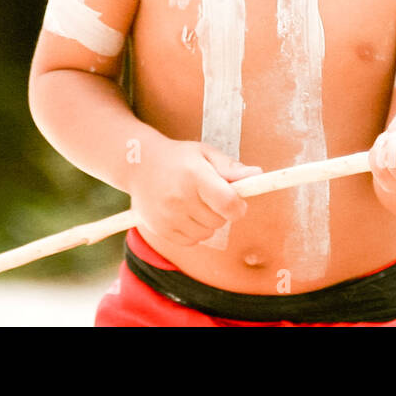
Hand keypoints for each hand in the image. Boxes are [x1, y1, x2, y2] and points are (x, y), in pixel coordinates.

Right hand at [128, 139, 262, 246]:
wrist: (137, 165)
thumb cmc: (178, 158)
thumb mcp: (204, 154)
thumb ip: (231, 167)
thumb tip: (258, 175)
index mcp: (195, 175)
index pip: (228, 203)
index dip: (238, 207)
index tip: (237, 202)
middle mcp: (180, 197)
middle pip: (219, 221)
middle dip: (221, 211)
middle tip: (208, 196)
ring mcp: (169, 216)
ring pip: (207, 233)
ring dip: (207, 222)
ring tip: (194, 203)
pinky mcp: (161, 229)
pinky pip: (191, 241)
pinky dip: (193, 231)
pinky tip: (184, 213)